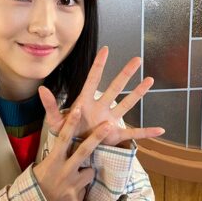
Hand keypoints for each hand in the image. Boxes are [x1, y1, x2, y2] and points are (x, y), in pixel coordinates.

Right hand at [33, 107, 111, 200]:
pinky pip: (84, 190)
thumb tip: (65, 149)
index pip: (63, 138)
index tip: (79, 108)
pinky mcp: (78, 199)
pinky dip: (79, 190)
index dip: (71, 123)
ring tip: (72, 181)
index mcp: (53, 162)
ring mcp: (73, 186)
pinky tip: (68, 195)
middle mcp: (65, 172)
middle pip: (84, 151)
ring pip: (89, 172)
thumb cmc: (34, 188)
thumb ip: (55, 159)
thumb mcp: (39, 169)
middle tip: (110, 124)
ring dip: (85, 174)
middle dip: (97, 136)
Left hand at [38, 46, 164, 146]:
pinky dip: (147, 133)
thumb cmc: (65, 133)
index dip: (98, 65)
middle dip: (125, 74)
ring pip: (127, 104)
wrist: (73, 150)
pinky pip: (134, 134)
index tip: (105, 49)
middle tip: (137, 59)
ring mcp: (110, 120)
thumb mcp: (55, 122)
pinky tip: (160, 130)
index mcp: (85, 103)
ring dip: (138, 93)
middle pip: (115, 87)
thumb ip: (50, 106)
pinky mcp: (116, 135)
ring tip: (150, 80)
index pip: (92, 80)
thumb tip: (41, 89)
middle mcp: (101, 108)